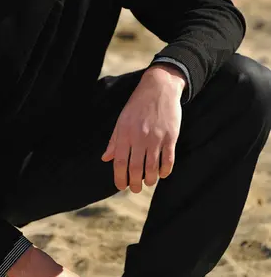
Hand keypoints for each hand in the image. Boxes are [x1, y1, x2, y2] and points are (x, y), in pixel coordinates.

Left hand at [101, 64, 184, 192]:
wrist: (159, 87)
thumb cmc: (137, 105)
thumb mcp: (122, 120)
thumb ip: (114, 141)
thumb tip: (106, 158)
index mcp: (125, 133)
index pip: (120, 162)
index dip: (119, 178)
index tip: (120, 186)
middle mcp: (140, 137)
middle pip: (136, 168)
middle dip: (134, 183)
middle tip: (135, 188)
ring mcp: (156, 137)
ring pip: (152, 167)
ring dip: (150, 180)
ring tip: (148, 182)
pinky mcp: (171, 136)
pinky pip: (168, 160)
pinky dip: (165, 171)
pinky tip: (162, 174)